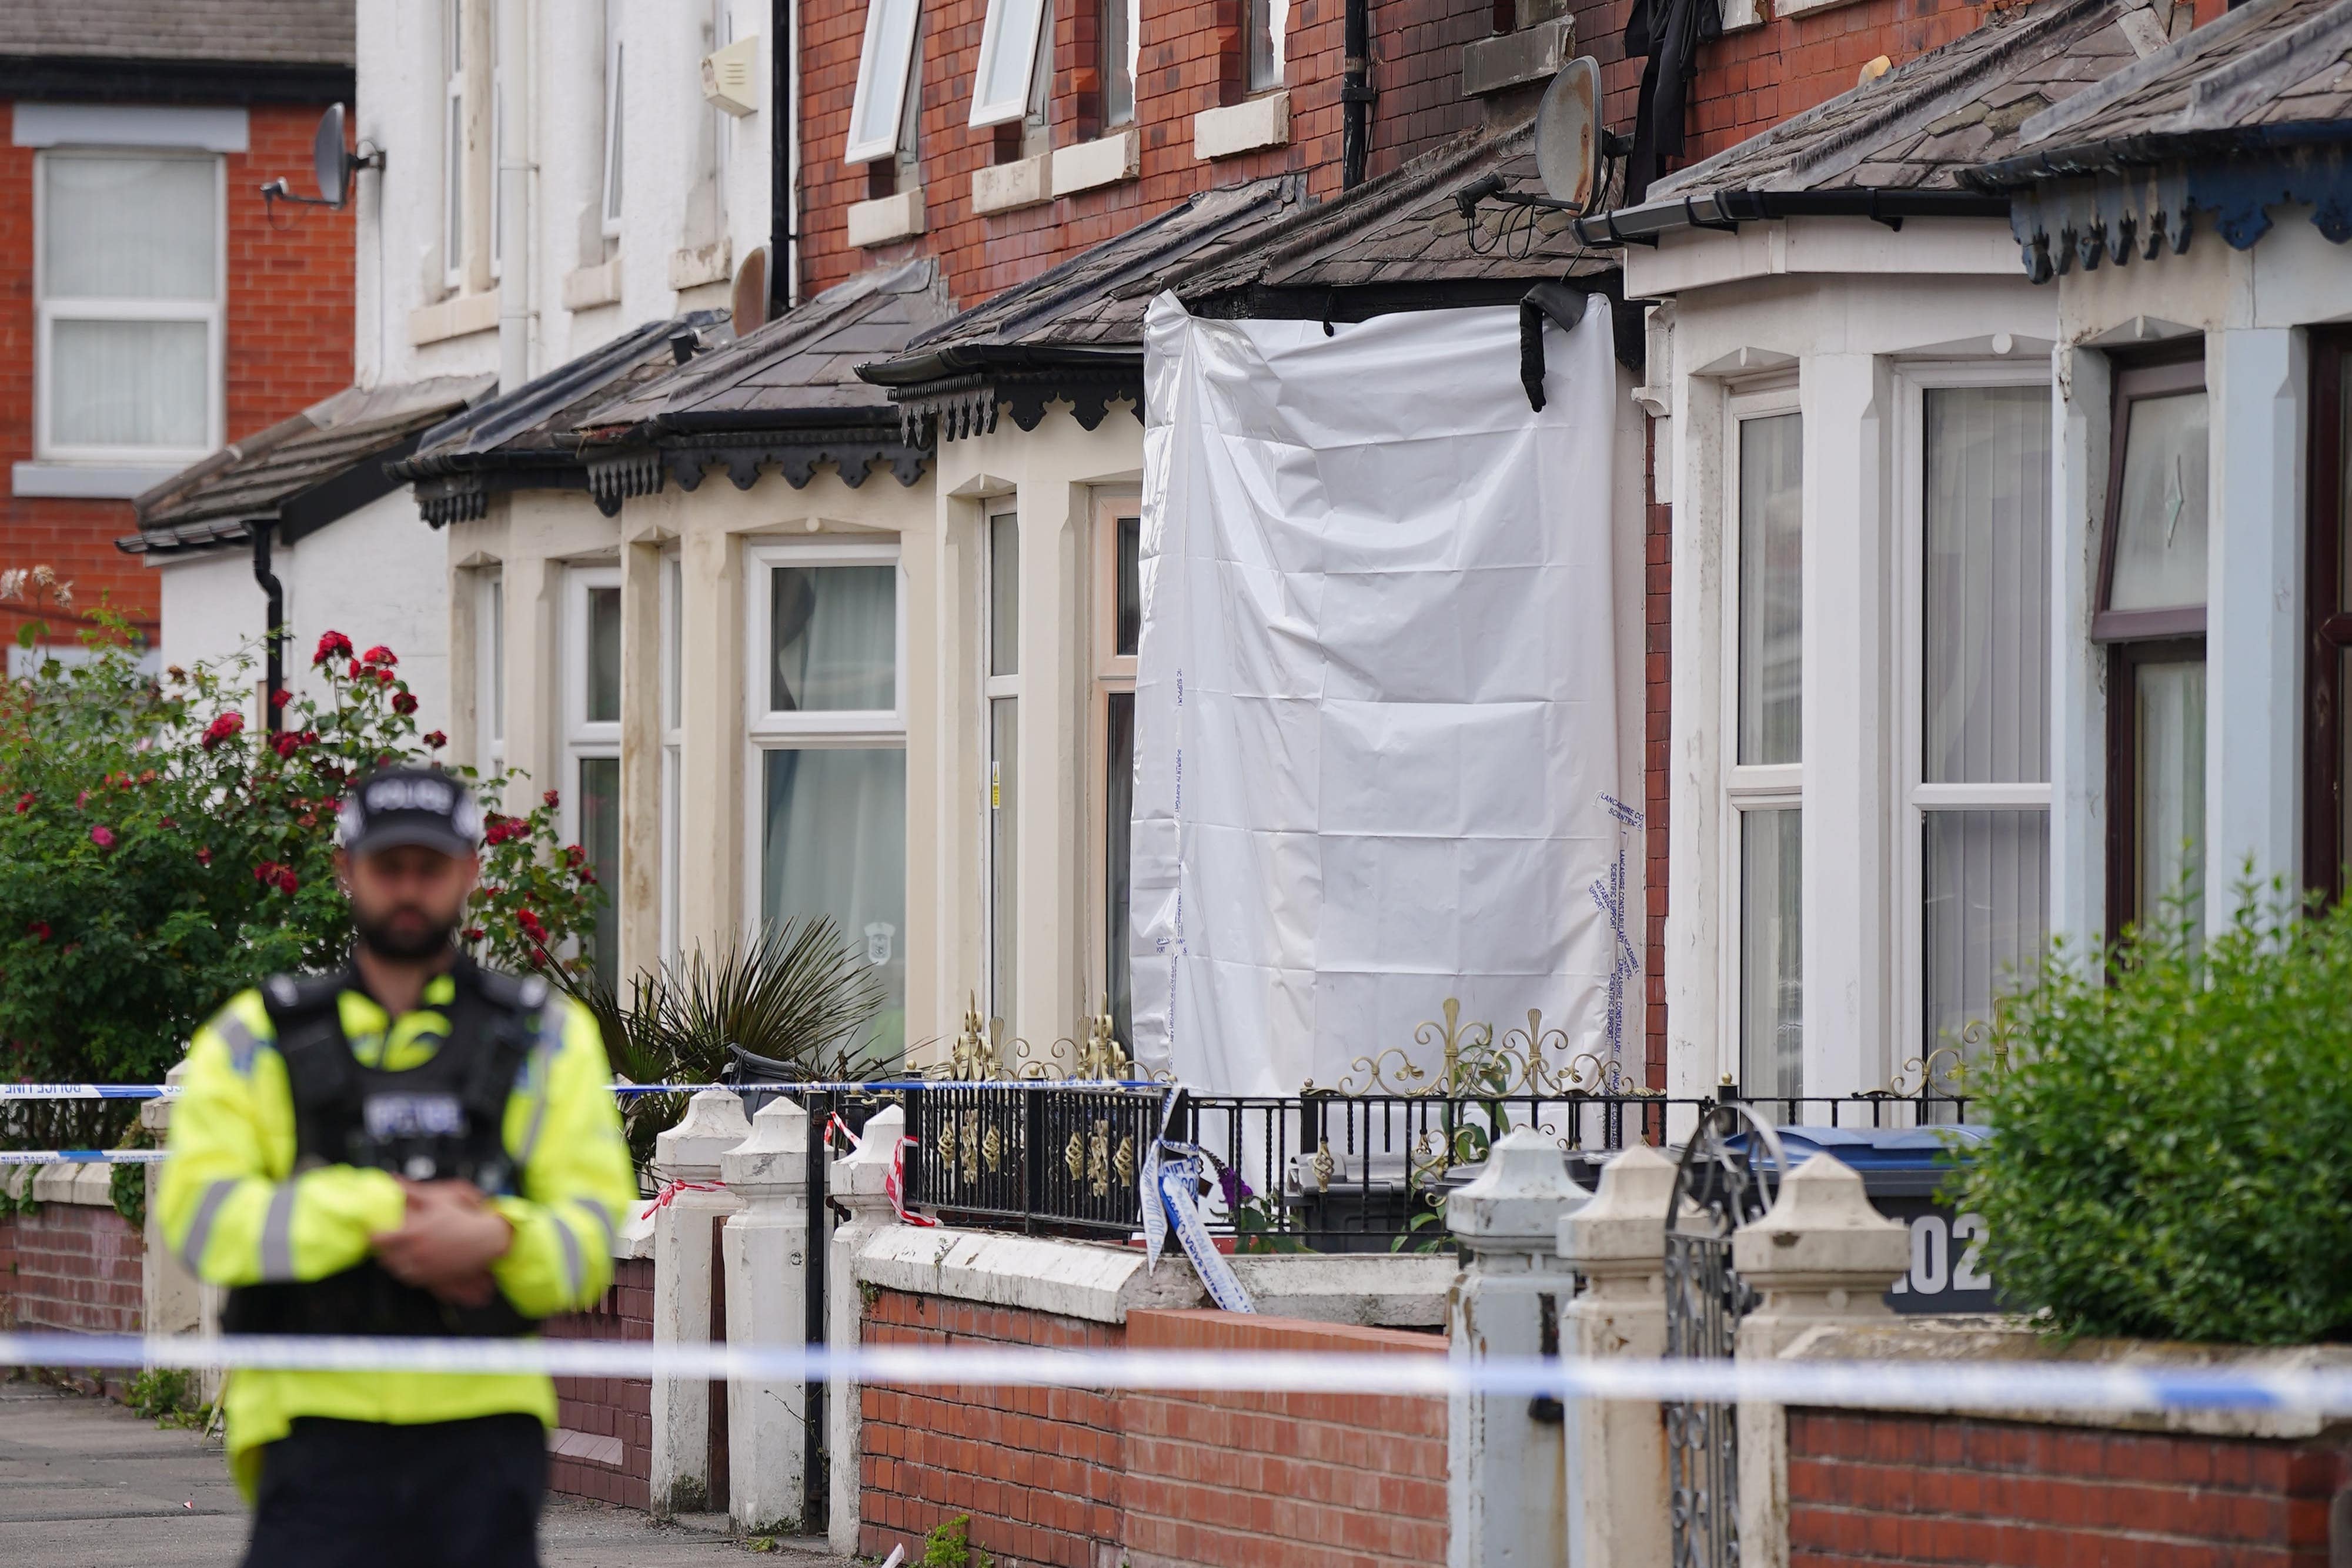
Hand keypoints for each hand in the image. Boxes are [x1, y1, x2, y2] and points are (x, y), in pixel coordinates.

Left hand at [371, 1180, 512, 1297]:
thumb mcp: (437, 1200)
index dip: (373, 1236)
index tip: (374, 1232)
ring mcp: (424, 1267)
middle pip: (386, 1258)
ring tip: (396, 1254)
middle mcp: (416, 1253)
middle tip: (384, 1243)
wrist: (485, 1239)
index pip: (380, 1240)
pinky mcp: (433, 1277)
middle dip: (382, 1251)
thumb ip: (412, 1191)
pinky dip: (406, 1273)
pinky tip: (410, 1264)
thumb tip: (394, 1180)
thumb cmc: (462, 1218)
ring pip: (397, 1270)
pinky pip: (411, 1279)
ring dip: (393, 1263)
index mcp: (413, 1233)